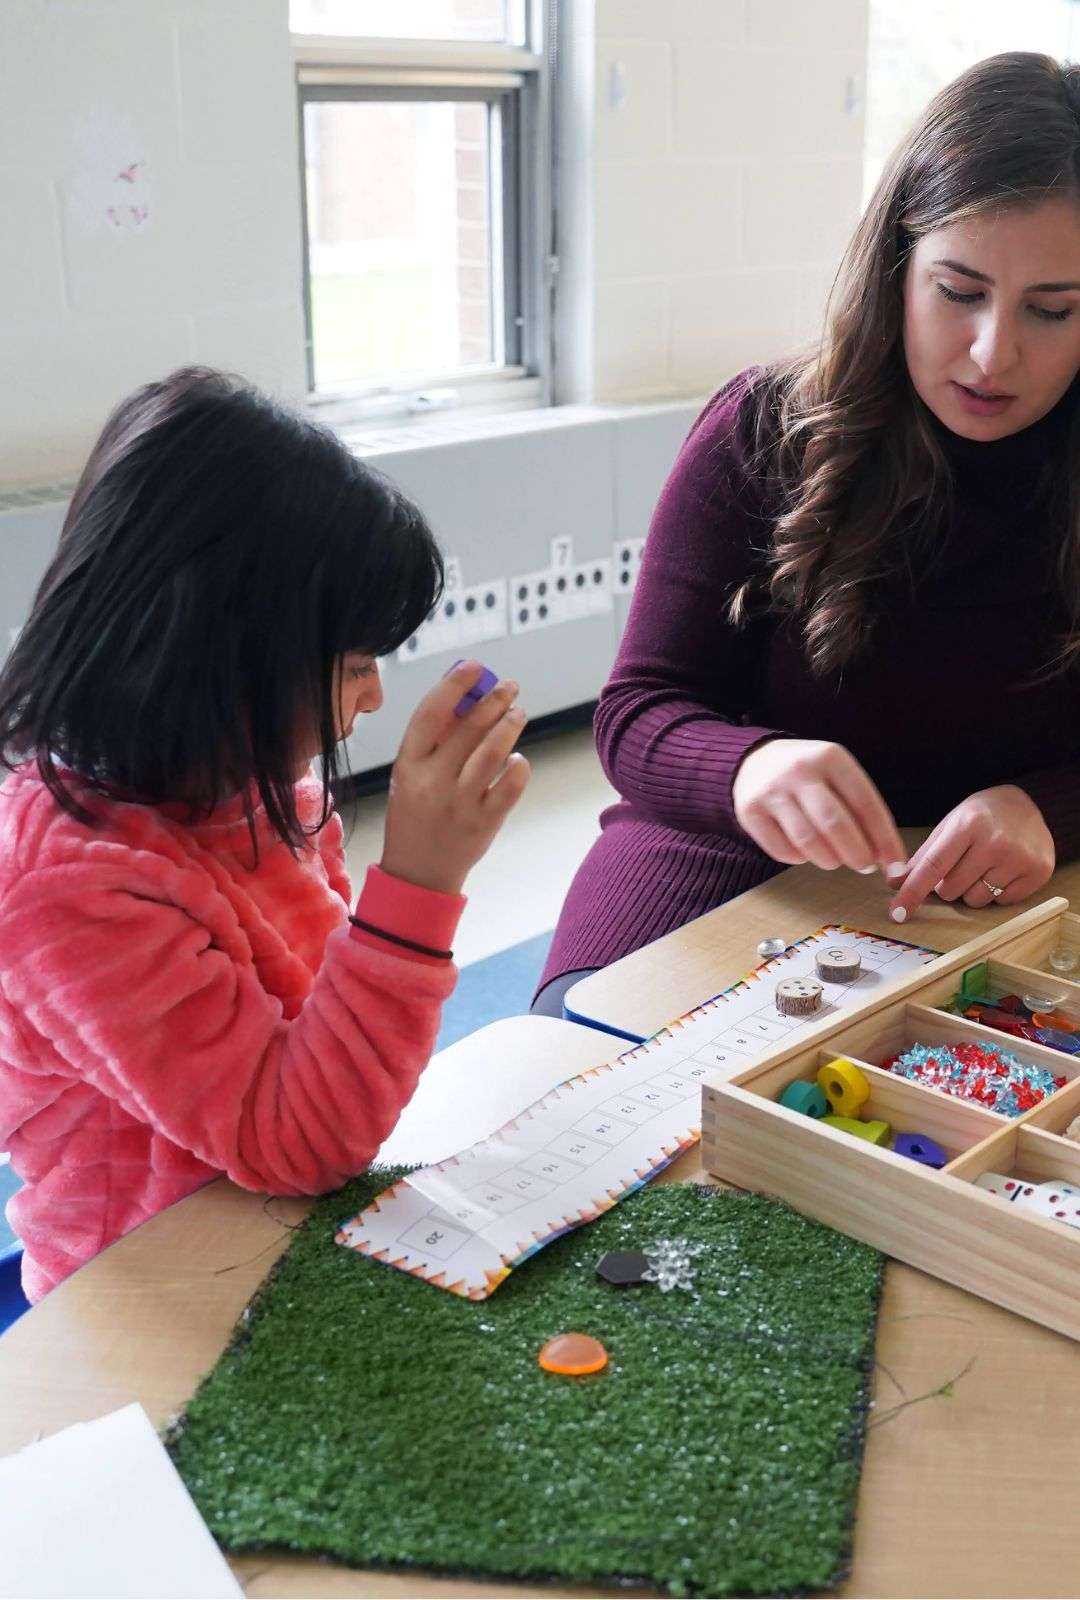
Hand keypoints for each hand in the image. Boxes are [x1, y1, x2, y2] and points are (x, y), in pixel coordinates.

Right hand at [380, 661, 529, 895]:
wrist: (418, 872)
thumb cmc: (417, 813)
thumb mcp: (412, 775)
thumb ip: (436, 740)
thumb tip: (469, 696)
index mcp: (408, 764)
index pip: (430, 713)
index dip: (454, 684)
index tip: (474, 666)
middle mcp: (432, 781)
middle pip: (469, 728)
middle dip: (494, 700)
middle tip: (510, 687)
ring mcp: (459, 803)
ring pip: (494, 751)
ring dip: (510, 725)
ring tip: (518, 713)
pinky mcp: (484, 822)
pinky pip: (511, 784)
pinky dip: (518, 765)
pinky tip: (517, 758)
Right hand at [732, 738, 906, 873]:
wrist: (754, 761)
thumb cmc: (810, 775)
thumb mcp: (837, 775)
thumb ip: (860, 808)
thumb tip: (886, 856)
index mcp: (830, 757)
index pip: (865, 803)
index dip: (884, 838)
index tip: (895, 863)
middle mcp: (799, 770)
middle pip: (835, 824)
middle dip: (857, 854)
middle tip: (865, 866)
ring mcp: (771, 790)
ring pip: (808, 841)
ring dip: (829, 860)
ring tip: (835, 860)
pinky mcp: (749, 811)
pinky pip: (782, 851)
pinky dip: (800, 859)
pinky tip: (806, 852)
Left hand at [888, 785, 1054, 919]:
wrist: (1028, 805)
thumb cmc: (981, 816)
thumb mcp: (950, 826)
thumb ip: (923, 856)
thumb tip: (895, 882)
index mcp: (969, 824)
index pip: (933, 866)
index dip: (912, 891)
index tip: (897, 913)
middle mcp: (996, 842)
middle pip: (952, 889)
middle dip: (948, 884)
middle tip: (962, 863)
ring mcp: (1020, 858)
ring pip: (976, 900)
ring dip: (972, 890)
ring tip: (984, 866)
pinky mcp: (1038, 872)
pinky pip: (1002, 902)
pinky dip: (997, 892)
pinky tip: (1004, 870)